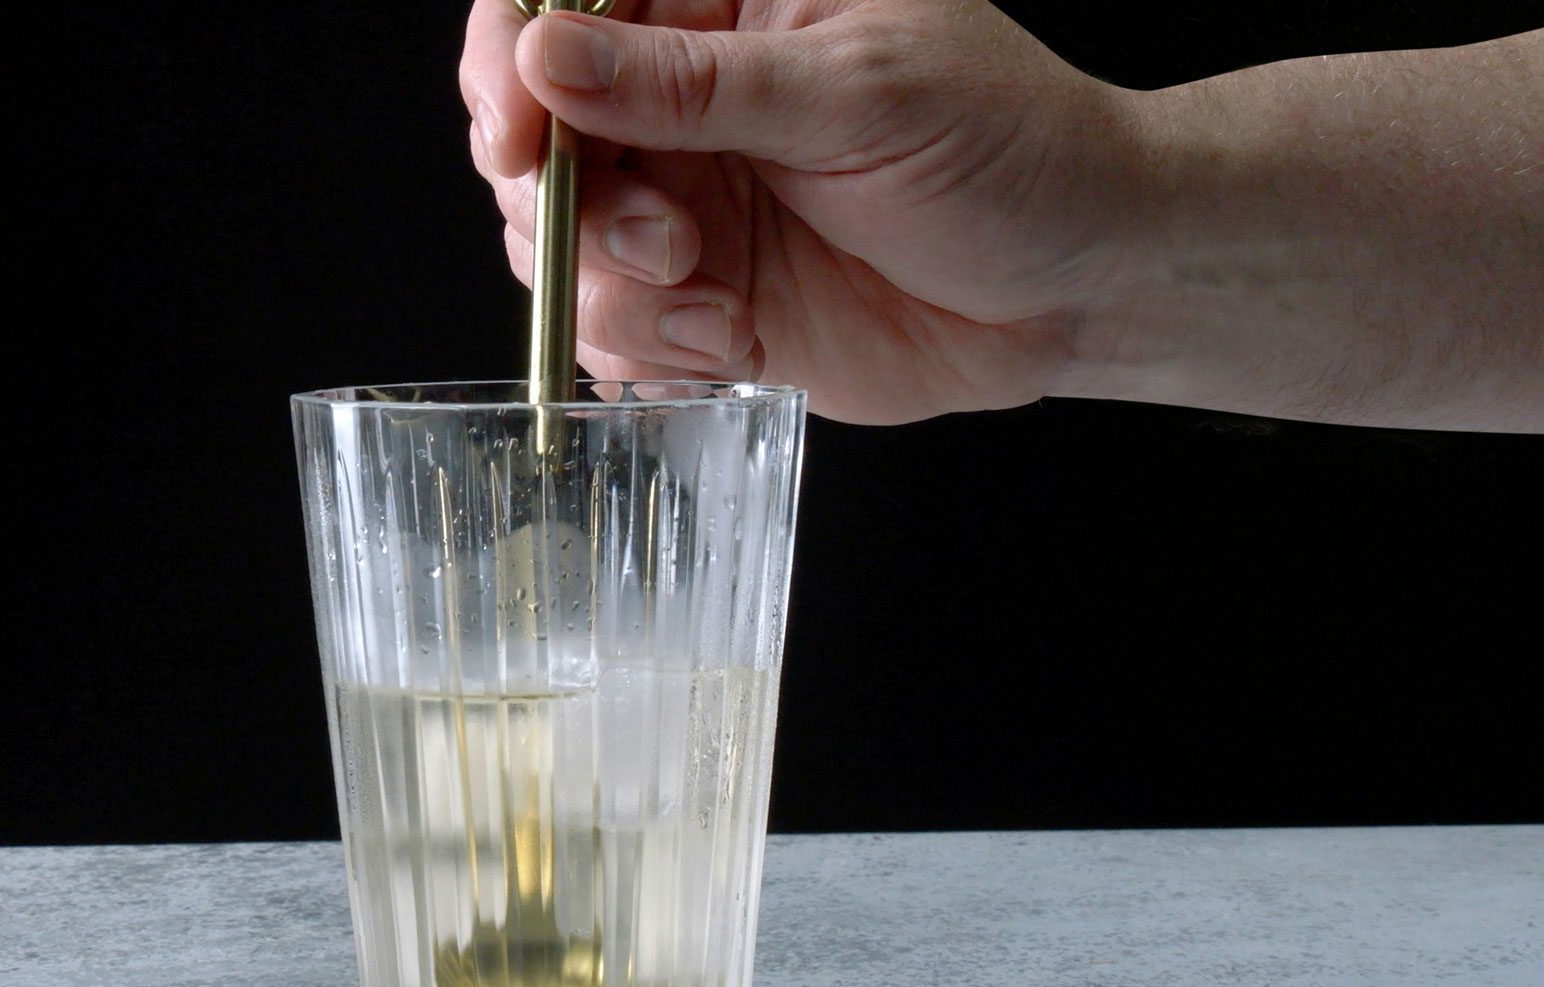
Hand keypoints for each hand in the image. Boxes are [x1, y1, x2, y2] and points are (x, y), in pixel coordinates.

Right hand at [460, 0, 1140, 423]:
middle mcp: (684, 102)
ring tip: (713, 305)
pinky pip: (611, 329)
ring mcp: (686, 203)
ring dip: (611, 294)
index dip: (510, 68)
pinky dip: (647, 350)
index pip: (557, 8)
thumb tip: (546, 57)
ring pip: (560, 245)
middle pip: (533, 137)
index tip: (517, 139)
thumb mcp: (855, 93)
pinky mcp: (702, 299)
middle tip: (664, 243)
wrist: (1078, 283)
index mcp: (719, 5)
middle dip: (569, 207)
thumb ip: (694, 85)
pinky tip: (730, 347)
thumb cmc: (1005, 145)